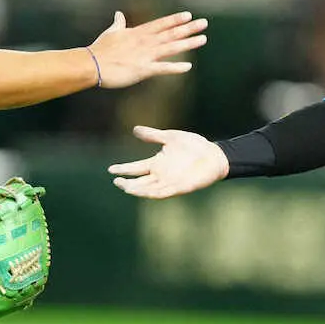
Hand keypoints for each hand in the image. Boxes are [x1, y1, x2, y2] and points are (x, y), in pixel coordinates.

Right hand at [88, 11, 207, 88]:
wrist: (92, 64)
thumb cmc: (100, 49)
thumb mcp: (111, 32)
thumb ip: (118, 23)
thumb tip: (118, 13)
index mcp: (138, 33)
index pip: (160, 24)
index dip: (175, 20)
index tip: (188, 15)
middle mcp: (145, 42)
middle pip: (171, 33)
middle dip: (188, 28)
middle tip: (204, 23)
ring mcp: (145, 55)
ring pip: (171, 48)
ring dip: (188, 43)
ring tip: (202, 39)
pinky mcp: (143, 70)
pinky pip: (162, 69)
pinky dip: (175, 68)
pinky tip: (188, 67)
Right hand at [109, 126, 229, 198]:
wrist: (214, 155)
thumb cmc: (194, 145)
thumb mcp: (171, 137)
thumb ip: (153, 135)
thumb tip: (135, 129)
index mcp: (157, 163)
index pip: (135, 168)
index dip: (123, 169)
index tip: (110, 169)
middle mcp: (160, 174)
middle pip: (139, 181)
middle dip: (127, 182)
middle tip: (116, 181)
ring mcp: (169, 182)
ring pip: (147, 189)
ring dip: (137, 190)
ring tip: (125, 187)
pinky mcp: (179, 187)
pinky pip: (162, 193)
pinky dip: (152, 193)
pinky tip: (143, 192)